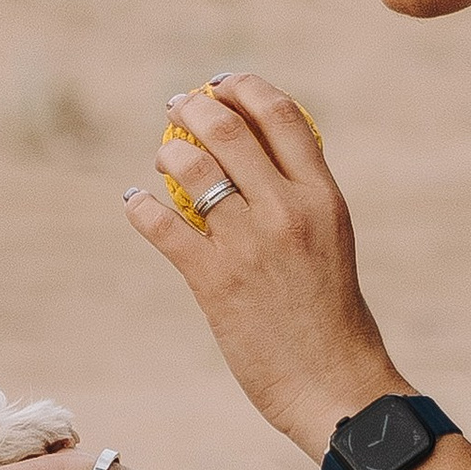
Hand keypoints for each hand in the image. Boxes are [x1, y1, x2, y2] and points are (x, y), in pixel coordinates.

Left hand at [125, 74, 400, 455]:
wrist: (335, 385)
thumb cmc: (333, 317)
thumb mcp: (332, 241)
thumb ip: (300, 199)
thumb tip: (256, 160)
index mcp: (323, 196)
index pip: (279, 115)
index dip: (243, 88)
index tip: (222, 84)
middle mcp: (287, 209)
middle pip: (226, 130)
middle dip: (193, 107)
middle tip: (177, 105)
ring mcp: (249, 244)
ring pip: (190, 168)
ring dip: (166, 152)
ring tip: (162, 154)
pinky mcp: (214, 281)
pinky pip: (162, 225)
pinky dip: (140, 206)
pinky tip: (135, 202)